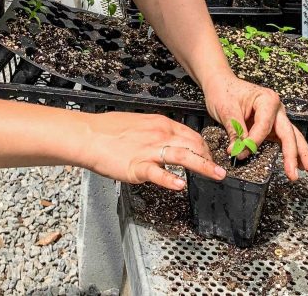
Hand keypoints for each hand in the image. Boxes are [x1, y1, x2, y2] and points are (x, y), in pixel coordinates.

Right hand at [83, 112, 226, 189]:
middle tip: (219, 171)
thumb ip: (156, 131)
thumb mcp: (139, 122)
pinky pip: (157, 173)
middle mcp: (159, 135)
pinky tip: (180, 185)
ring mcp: (149, 151)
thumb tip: (168, 138)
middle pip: (193, 145)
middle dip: (209, 159)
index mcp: (160, 123)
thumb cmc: (108, 130)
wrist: (88, 136)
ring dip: (203, 167)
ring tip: (216, 175)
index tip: (209, 158)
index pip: (192, 135)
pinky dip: (170, 179)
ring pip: (183, 156)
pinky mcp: (137, 166)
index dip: (205, 148)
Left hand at [203, 74, 307, 180]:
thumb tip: (238, 150)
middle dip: (292, 154)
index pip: (264, 126)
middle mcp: (276, 109)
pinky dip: (292, 152)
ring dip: (301, 155)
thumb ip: (235, 131)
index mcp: (267, 100)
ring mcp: (276, 118)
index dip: (253, 141)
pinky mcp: (272, 126)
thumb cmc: (224, 91)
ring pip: (292, 137)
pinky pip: (284, 140)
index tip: (241, 152)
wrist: (220, 84)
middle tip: (292, 173)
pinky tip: (300, 164)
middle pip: (288, 133)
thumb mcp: (226, 110)